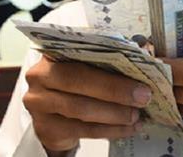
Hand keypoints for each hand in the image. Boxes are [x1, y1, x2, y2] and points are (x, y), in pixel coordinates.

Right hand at [23, 57, 151, 152]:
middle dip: (114, 89)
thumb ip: (105, 59)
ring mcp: (39, 103)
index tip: (137, 64)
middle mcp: (40, 75)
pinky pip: (83, 130)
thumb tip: (143, 53)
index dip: (109, 57)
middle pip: (77, 80)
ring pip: (80, 108)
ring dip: (114, 113)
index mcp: (52, 52)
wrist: (52, 117)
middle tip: (142, 96)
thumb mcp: (84, 67)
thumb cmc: (75, 85)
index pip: (79, 50)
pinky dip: (110, 130)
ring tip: (136, 114)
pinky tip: (128, 128)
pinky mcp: (46, 128)